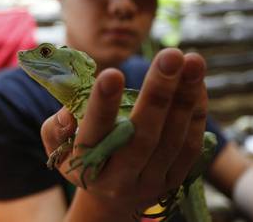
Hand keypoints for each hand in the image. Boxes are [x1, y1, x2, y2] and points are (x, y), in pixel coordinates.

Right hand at [41, 48, 207, 218]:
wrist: (112, 197)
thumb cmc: (82, 159)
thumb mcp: (58, 149)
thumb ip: (55, 130)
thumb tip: (68, 114)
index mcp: (87, 168)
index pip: (94, 135)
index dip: (102, 106)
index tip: (112, 73)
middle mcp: (120, 179)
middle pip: (142, 138)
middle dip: (158, 94)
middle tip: (170, 56)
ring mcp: (151, 181)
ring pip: (173, 140)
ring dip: (185, 98)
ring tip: (192, 61)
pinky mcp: (175, 180)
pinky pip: (190, 146)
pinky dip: (196, 112)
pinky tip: (196, 82)